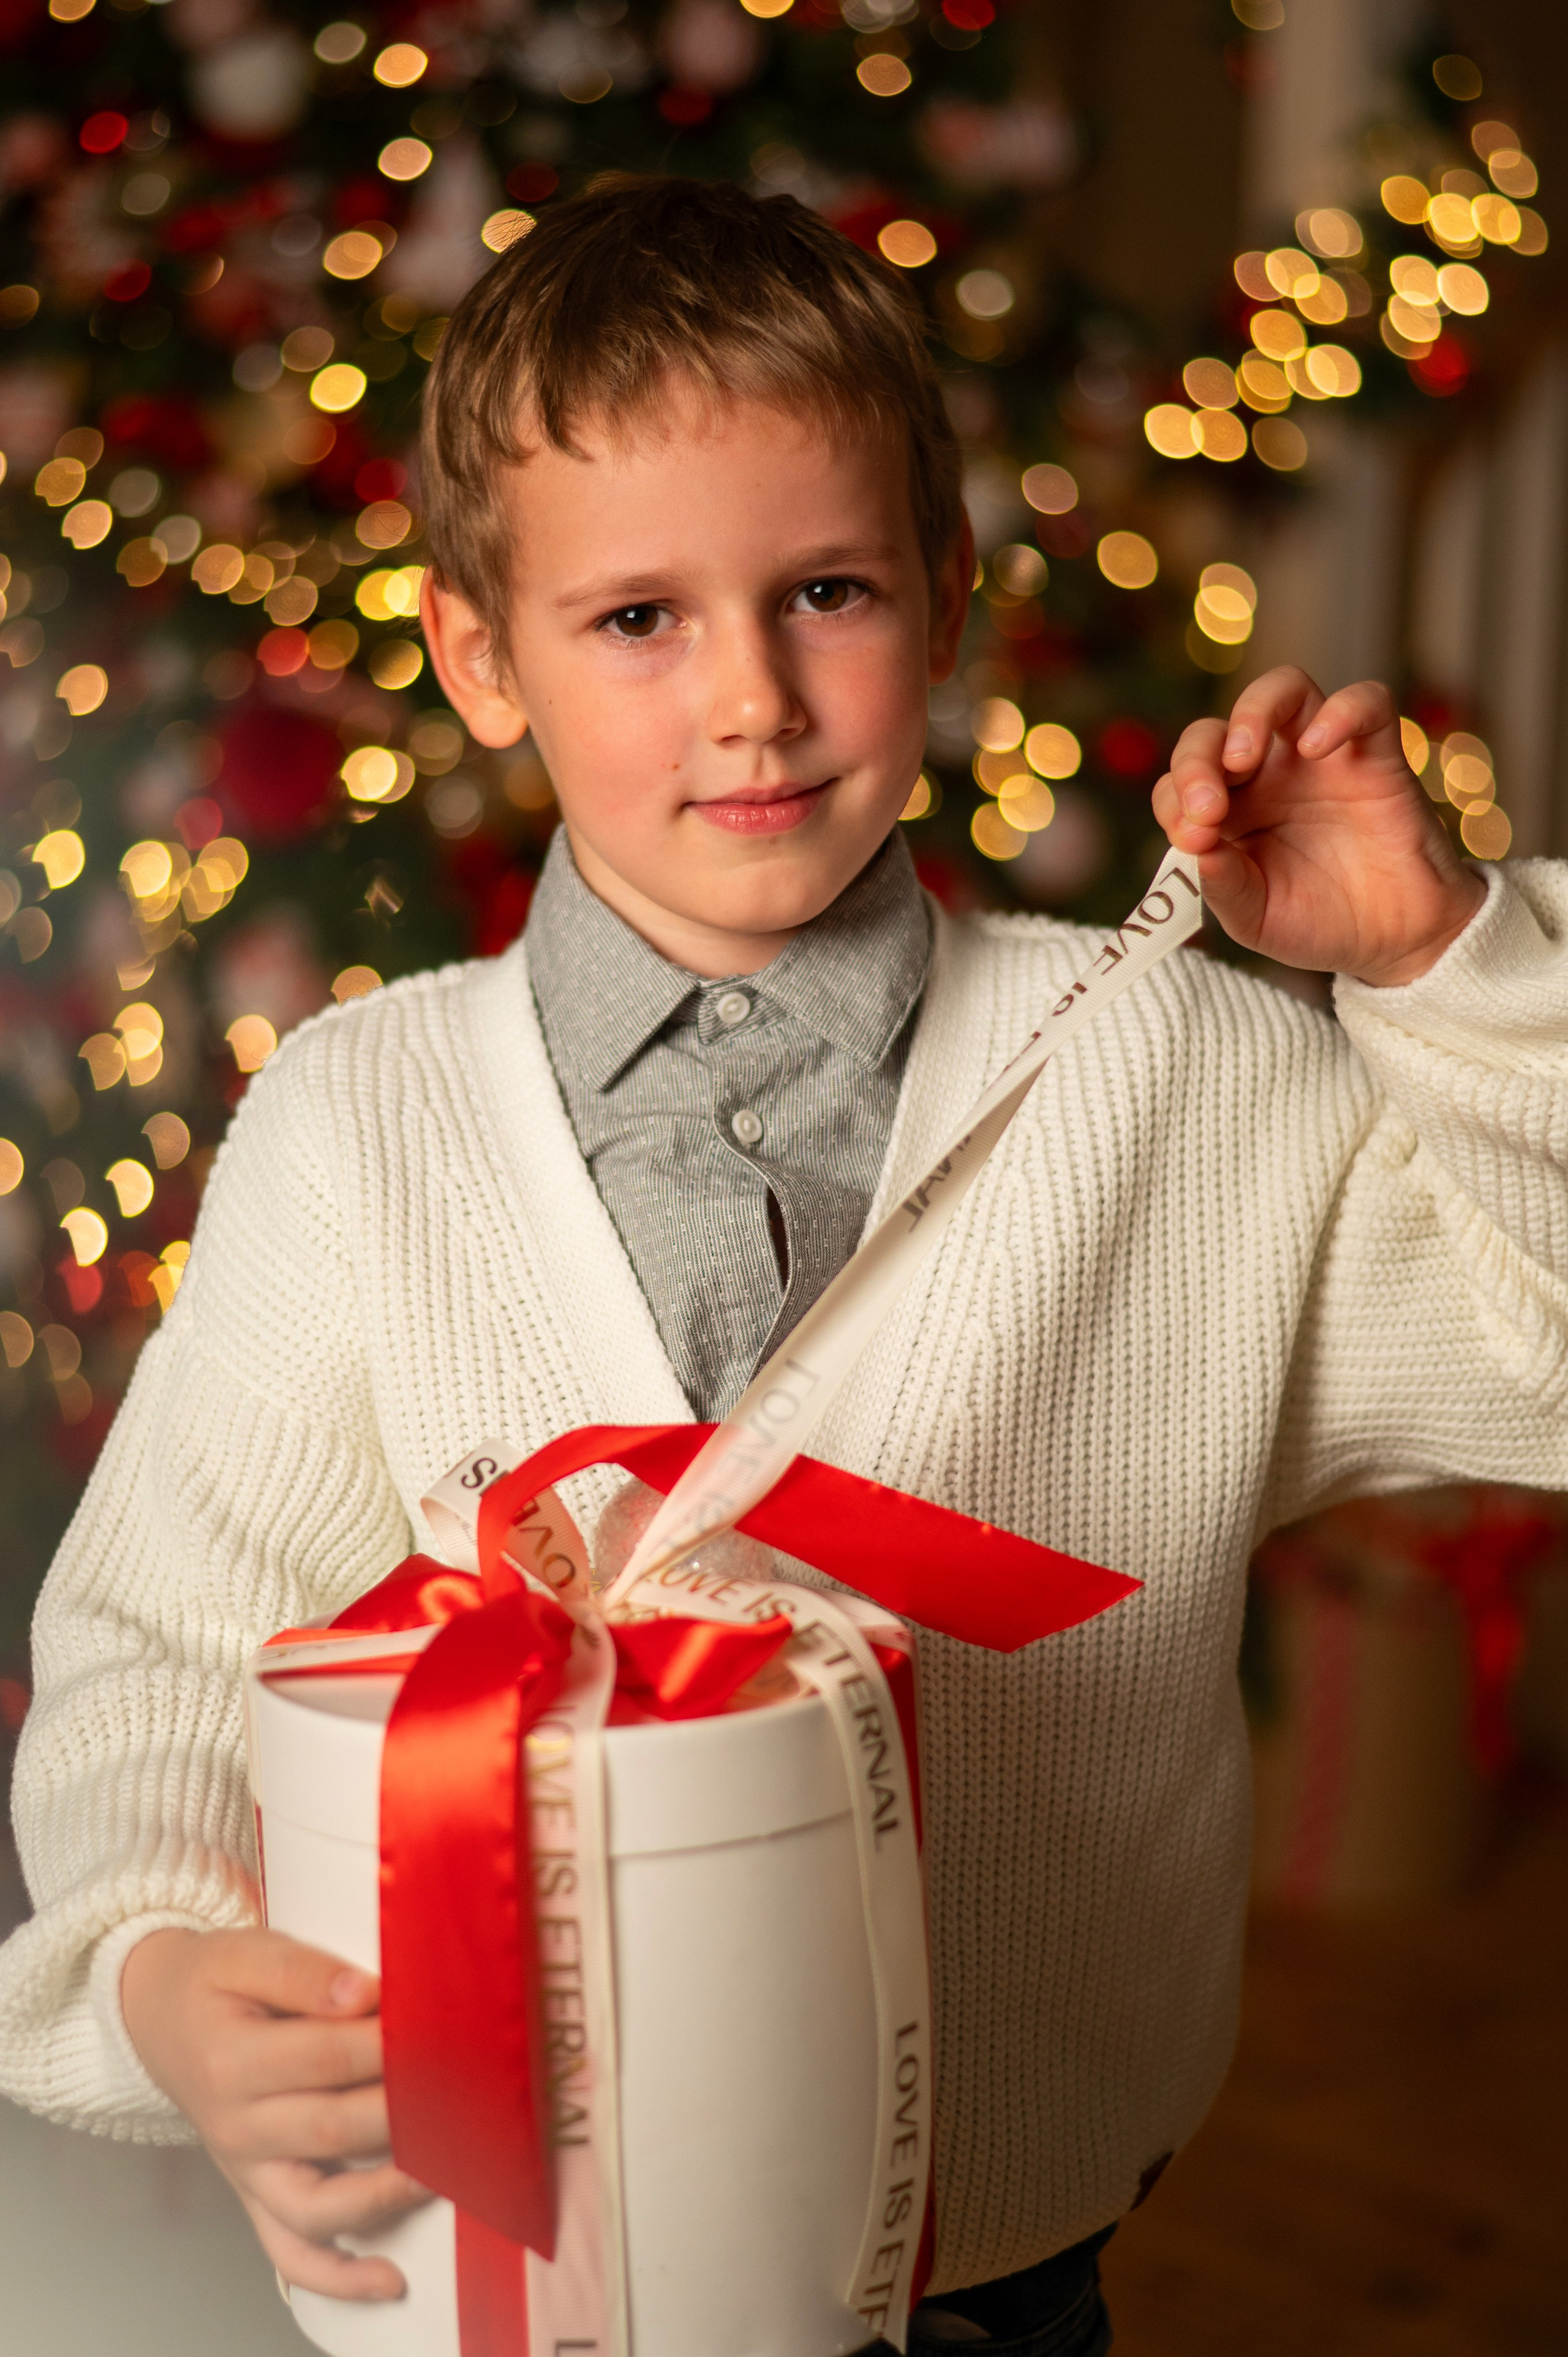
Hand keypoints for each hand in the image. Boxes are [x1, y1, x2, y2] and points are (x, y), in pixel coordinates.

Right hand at [121, 1926, 429, 2300]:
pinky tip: (389, 2279)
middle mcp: (235, 2127)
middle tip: (468, 2087)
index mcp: (232, 2061)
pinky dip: (338, 2276)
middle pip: (334, 2128)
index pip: (329, 2055)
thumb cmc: (213, 1984)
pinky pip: (290, 2254)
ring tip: (443, 2171)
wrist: (158, 2017)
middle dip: (407, 2110)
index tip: (445, 2024)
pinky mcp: (254, 2195)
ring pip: (317, 2206)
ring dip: (385, 2196)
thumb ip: (304, 1973)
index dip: (390, 2042)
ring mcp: (245, 2171)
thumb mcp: (246, 1954)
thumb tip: (364, 1994)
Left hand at [1153, 667, 1486, 984]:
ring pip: (1284, 689)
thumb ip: (1224, 887)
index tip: (1190, 840)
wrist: (1392, 938)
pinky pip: (1365, 703)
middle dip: (1195, 760)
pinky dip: (1340, 711)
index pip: (1180, 780)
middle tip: (1206, 807)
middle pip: (1216, 730)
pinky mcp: (1375, 754)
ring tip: (1241, 757)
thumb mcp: (1257, 918)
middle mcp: (1268, 775)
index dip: (1174, 800)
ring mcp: (1320, 758)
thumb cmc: (1319, 922)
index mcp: (1230, 810)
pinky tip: (1315, 747)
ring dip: (1252, 712)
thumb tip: (1195, 847)